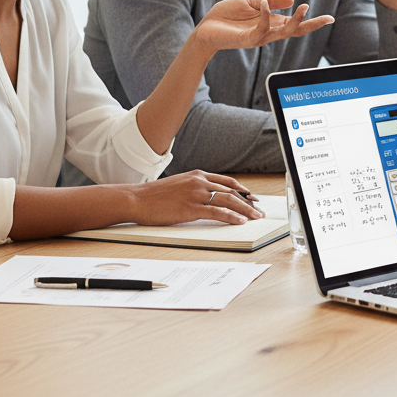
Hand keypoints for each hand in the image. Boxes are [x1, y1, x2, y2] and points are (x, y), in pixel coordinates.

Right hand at [128, 172, 264, 225]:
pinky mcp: (191, 208)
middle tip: (260, 210)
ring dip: (245, 210)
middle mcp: (200, 182)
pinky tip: (240, 221)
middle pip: (232, 192)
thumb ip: (195, 187)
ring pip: (228, 201)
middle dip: (248, 202)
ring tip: (255, 217)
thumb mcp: (179, 184)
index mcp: (198, 175)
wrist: (136, 198)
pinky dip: (230, 217)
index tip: (253, 197)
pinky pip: (217, 212)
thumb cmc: (154, 195)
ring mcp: (196, 194)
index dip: (243, 190)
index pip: (227, 182)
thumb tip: (207, 196)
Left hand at [192, 0, 333, 53]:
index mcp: (271, 22)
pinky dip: (264, 15)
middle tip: (328, 18)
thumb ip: (271, 1)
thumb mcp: (251, 2)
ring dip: (295, 21)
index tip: (329, 18)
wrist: (205, 27)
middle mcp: (268, 31)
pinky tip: (264, 3)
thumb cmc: (226, 16)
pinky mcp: (247, 39)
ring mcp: (259, 37)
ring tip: (303, 7)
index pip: (296, 23)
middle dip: (312, 25)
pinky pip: (260, 29)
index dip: (312, 21)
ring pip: (283, 33)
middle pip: (296, 31)